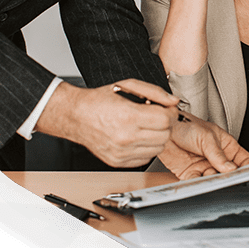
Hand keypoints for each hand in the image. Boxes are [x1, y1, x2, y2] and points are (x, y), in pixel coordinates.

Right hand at [36, 79, 179, 167]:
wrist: (75, 116)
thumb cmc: (98, 100)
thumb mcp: (127, 86)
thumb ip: (154, 92)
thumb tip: (173, 100)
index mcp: (128, 116)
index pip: (166, 120)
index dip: (170, 112)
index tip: (167, 109)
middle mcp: (125, 137)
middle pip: (165, 135)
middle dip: (166, 124)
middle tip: (158, 116)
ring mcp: (121, 152)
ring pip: (159, 149)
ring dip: (158, 137)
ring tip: (148, 126)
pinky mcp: (118, 162)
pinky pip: (146, 158)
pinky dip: (147, 148)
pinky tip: (139, 137)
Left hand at [159, 113, 248, 179]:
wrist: (165, 129)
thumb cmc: (186, 125)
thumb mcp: (206, 137)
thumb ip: (218, 154)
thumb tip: (230, 168)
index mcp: (225, 145)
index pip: (243, 159)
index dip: (246, 167)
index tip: (245, 174)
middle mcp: (216, 158)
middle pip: (229, 173)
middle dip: (228, 177)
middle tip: (226, 177)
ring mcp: (204, 166)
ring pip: (214, 179)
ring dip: (213, 181)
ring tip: (210, 175)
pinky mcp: (190, 173)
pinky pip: (197, 182)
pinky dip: (198, 184)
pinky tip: (199, 179)